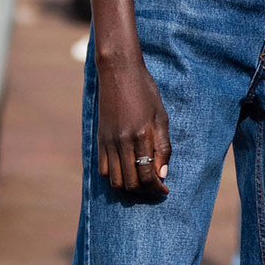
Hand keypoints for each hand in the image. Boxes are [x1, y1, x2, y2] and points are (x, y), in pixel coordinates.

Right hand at [96, 54, 170, 196]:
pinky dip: (114, 177)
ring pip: (115, 180)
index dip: (157, 188)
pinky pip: (103, 170)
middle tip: (154, 189)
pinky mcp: (100, 140)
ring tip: (140, 182)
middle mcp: (123, 142)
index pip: (148, 175)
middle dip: (145, 191)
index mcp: (142, 136)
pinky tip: (125, 171)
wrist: (119, 73)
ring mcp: (109, 142)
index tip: (164, 191)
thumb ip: (163, 147)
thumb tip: (162, 174)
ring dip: (129, 187)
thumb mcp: (161, 117)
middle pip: (131, 183)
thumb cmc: (145, 92)